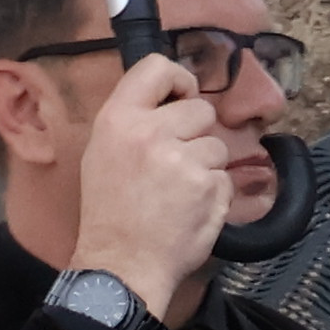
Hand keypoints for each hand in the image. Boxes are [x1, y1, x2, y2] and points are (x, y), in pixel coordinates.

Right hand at [68, 53, 236, 318]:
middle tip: (175, 162)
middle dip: (197, 134)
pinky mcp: (209, 186)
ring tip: (178, 192)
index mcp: (119, 119)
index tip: (182, 96)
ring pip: (217, 145)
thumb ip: (136, 122)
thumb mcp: (104, 152)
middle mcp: (150, 132)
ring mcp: (183, 159)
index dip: (179, 78)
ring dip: (206, 167)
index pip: (156, 66)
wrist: (121, 262)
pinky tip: (189, 209)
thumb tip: (171, 99)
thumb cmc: (111, 210)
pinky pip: (225, 178)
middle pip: (201, 109)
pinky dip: (215, 194)